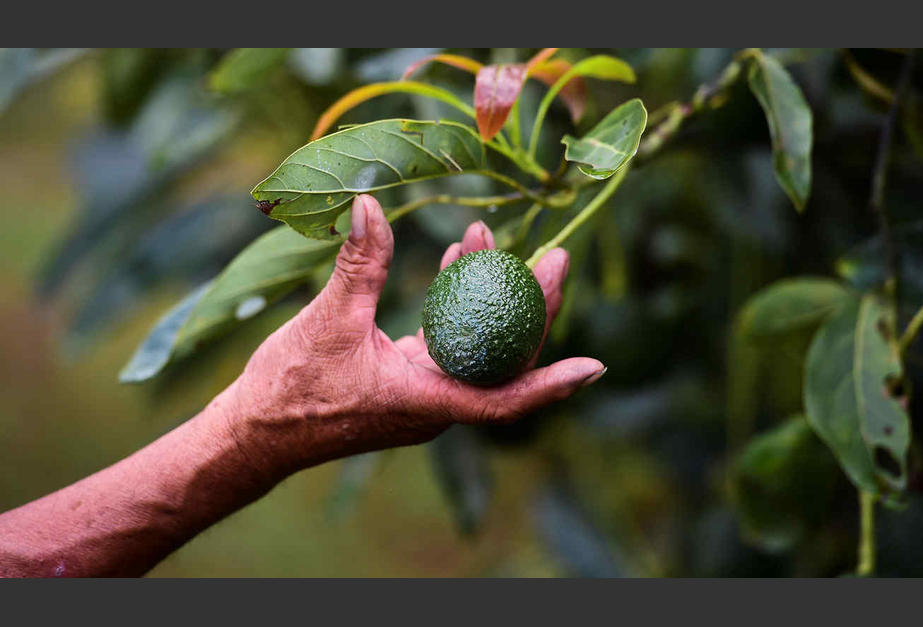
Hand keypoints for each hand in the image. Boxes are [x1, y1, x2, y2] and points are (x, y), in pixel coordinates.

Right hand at [223, 194, 605, 478]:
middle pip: (503, 360)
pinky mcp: (408, 379)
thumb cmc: (290, 389)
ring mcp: (423, 392)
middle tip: (554, 256)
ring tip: (490, 238)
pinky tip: (456, 260)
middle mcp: (435, 402)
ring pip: (478, 345)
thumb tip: (371, 205)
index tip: (594, 364)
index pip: (506, 399)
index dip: (551, 383)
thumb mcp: (328, 320)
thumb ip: (358, 264)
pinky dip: (457, 303)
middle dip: (532, 307)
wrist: (255, 431)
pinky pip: (449, 341)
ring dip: (489, 295)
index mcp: (426, 401)